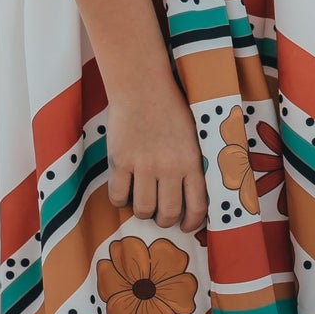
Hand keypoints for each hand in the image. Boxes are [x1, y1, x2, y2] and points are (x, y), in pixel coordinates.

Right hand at [105, 78, 207, 233]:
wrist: (142, 86)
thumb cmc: (171, 108)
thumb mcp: (193, 136)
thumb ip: (193, 164)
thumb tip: (192, 193)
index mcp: (191, 162)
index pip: (196, 206)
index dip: (192, 224)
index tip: (186, 227)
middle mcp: (169, 167)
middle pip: (167, 213)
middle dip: (164, 221)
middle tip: (161, 216)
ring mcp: (143, 165)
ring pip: (142, 209)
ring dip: (142, 212)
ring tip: (142, 203)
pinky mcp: (120, 161)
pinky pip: (118, 196)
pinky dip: (120, 200)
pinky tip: (124, 192)